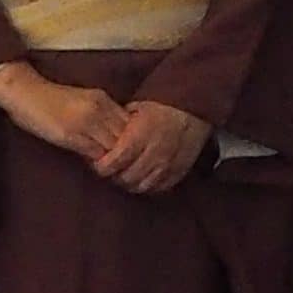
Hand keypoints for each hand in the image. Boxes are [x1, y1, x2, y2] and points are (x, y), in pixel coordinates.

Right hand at [0, 62, 126, 163]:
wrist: (24, 91)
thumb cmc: (48, 99)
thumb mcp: (81, 101)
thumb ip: (99, 115)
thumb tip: (113, 138)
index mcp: (102, 98)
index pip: (131, 124)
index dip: (131, 141)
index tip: (125, 151)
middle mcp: (98, 108)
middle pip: (127, 137)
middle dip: (126, 153)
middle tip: (120, 164)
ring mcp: (85, 121)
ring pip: (114, 148)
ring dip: (113, 160)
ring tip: (108, 168)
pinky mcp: (71, 134)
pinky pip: (96, 155)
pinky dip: (98, 163)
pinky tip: (92, 165)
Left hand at [95, 100, 213, 195]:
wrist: (193, 107)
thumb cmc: (161, 104)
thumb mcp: (135, 108)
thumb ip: (118, 125)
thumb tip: (102, 136)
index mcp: (139, 136)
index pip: (114, 162)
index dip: (102, 167)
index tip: (98, 164)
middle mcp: (154, 153)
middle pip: (127, 177)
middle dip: (115, 176)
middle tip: (111, 171)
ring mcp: (169, 164)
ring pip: (143, 186)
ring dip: (131, 183)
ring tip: (126, 175)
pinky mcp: (180, 170)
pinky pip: (160, 187)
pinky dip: (149, 185)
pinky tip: (143, 178)